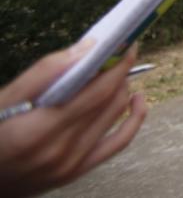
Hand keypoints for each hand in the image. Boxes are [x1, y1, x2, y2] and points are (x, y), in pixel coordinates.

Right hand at [0, 41, 147, 197]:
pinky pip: (118, 143)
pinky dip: (134, 119)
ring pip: (114, 117)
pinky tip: (136, 99)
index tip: (127, 44)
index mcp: (38, 130)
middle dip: (121, 72)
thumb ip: (43, 73)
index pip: (96, 92)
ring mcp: (71, 164)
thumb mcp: (3, 99)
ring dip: (122, 89)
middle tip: (121, 51)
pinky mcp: (78, 171)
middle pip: (108, 102)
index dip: (118, 65)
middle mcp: (59, 150)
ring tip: (117, 71)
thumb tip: (86, 48)